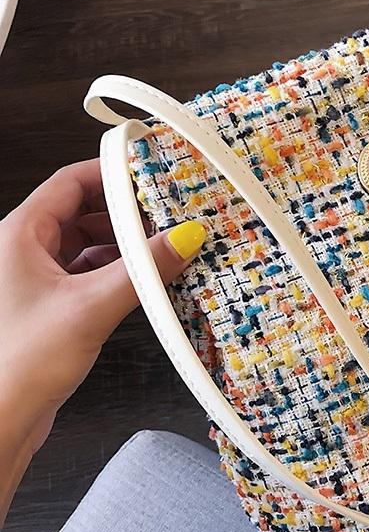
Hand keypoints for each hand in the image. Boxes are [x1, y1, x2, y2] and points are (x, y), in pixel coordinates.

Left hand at [0, 158, 204, 460]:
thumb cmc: (22, 360)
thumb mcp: (91, 306)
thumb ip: (143, 269)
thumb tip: (186, 237)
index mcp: (20, 234)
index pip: (69, 182)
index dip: (111, 172)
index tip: (151, 171)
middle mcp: (24, 250)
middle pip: (81, 212)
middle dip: (125, 213)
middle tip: (168, 214)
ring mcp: (35, 279)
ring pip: (86, 244)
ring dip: (123, 245)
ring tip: (162, 247)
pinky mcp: (49, 306)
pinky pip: (87, 273)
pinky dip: (115, 272)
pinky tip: (143, 280)